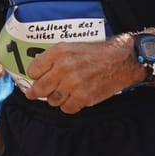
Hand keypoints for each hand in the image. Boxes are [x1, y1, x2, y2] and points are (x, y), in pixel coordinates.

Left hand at [23, 39, 141, 112]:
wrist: (121, 60)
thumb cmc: (97, 54)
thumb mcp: (71, 47)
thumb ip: (51, 60)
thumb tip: (34, 78)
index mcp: (59, 52)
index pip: (33, 70)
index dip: (36, 76)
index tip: (40, 78)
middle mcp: (65, 67)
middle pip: (39, 88)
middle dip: (41, 91)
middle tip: (46, 89)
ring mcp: (73, 83)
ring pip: (52, 100)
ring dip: (57, 98)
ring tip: (67, 90)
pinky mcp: (83, 96)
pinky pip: (66, 108)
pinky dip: (69, 105)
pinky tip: (76, 96)